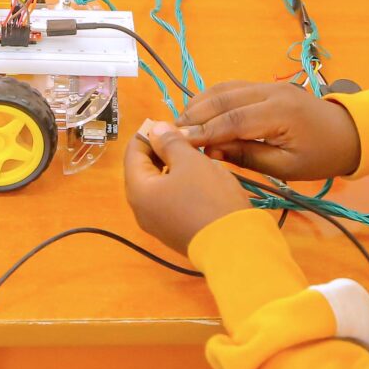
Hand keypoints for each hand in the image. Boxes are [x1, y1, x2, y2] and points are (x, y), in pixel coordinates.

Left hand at [123, 120, 250, 254]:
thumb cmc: (210, 198)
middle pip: (142, 170)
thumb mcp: (190, 161)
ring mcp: (157, 224)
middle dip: (160, 150)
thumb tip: (155, 129)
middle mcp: (141, 210)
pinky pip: (168, 201)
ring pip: (157, 186)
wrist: (235, 246)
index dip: (149, 133)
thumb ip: (169, 141)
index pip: (133, 152)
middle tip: (184, 138)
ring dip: (171, 167)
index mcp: (138, 190)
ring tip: (194, 155)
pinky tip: (198, 178)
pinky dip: (177, 185)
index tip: (170, 123)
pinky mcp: (173, 232)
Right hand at [176, 81, 360, 180]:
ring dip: (199, 104)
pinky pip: (232, 87)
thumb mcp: (286, 167)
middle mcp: (271, 92)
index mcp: (280, 113)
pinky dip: (211, 98)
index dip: (203, 131)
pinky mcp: (266, 85)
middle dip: (194, 116)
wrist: (349, 132)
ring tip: (179, 125)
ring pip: (224, 89)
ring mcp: (268, 85)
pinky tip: (197, 112)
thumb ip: (247, 156)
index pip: (232, 120)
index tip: (179, 143)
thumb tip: (210, 151)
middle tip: (170, 134)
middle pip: (223, 99)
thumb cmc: (320, 156)